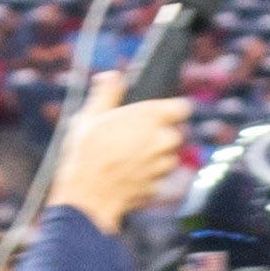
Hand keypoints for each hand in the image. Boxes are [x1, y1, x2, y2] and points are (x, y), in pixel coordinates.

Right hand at [49, 75, 191, 234]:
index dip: (173, 109)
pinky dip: (151, 175)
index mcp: (150, 117)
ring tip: (131, 155)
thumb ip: (107, 93)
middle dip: (162, 133)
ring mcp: (163, 166)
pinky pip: (161, 177)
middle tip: (138, 135)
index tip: (163, 112)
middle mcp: (162, 141)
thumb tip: (112, 76)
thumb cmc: (86, 153)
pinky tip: (130, 173)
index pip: (183, 107)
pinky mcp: (160, 186)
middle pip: (177, 133)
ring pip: (171, 156)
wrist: (87, 194)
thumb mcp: (90, 115)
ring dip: (158, 155)